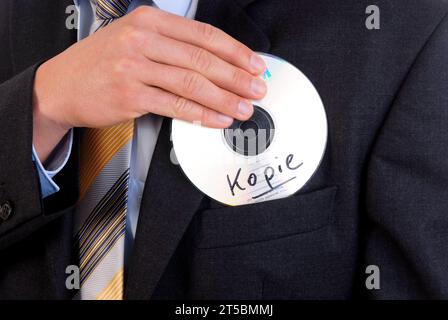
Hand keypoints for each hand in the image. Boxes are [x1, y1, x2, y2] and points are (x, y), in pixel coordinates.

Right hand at [33, 6, 266, 160]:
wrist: (61, 85)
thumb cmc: (102, 63)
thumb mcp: (135, 40)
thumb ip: (172, 46)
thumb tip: (217, 63)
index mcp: (149, 21)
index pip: (204, 35)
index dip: (235, 51)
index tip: (254, 65)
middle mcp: (142, 40)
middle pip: (202, 59)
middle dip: (236, 77)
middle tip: (257, 90)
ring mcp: (134, 67)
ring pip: (192, 83)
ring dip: (224, 99)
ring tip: (243, 108)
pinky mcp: (130, 95)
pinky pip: (175, 105)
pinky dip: (201, 114)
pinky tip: (217, 119)